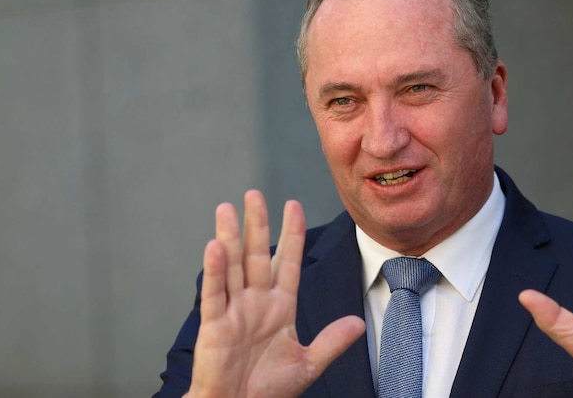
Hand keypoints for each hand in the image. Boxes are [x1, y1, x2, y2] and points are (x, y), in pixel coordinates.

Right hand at [185, 190, 365, 397]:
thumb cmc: (268, 390)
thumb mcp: (307, 364)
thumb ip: (331, 342)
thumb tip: (358, 323)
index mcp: (280, 307)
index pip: (288, 262)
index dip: (291, 234)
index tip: (293, 205)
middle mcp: (256, 302)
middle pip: (257, 255)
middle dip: (257, 225)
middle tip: (254, 194)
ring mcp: (235, 311)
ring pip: (232, 266)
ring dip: (230, 237)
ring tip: (226, 208)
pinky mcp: (215, 325)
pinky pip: (215, 293)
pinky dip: (214, 271)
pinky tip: (215, 246)